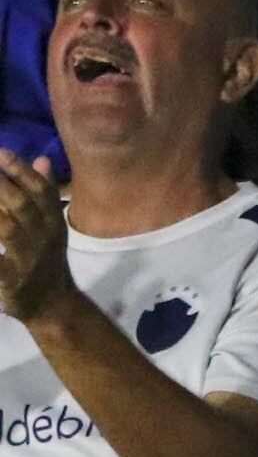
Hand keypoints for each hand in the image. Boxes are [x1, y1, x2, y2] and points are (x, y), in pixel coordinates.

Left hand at [0, 152, 78, 326]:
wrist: (51, 305)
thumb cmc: (45, 261)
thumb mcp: (51, 228)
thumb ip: (44, 194)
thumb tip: (41, 158)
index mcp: (53, 223)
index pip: (41, 192)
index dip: (22, 171)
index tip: (1, 151)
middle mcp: (44, 238)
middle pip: (23, 206)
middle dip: (2, 184)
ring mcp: (27, 260)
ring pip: (7, 228)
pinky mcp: (10, 280)